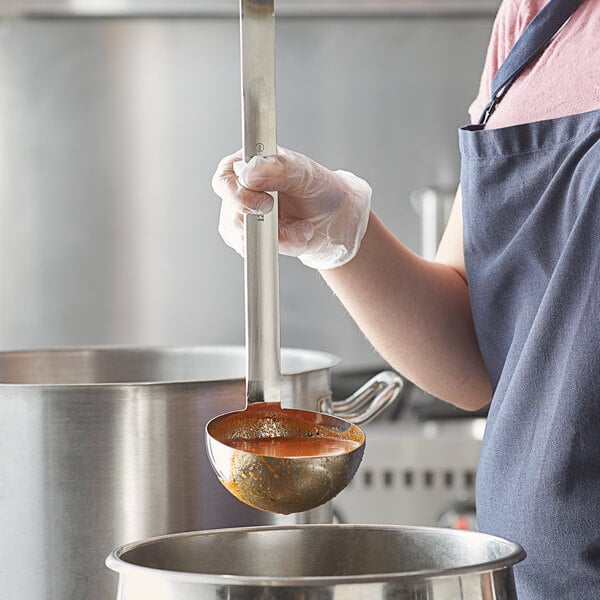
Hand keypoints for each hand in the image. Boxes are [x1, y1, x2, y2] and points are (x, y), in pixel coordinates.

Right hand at [212, 146, 371, 269]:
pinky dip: (282, 246)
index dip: (239, 195)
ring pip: (245, 238)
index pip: (224, 180)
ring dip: (280, 236)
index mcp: (246, 164)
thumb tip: (249, 173)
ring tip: (301, 227)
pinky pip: (258, 250)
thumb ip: (278, 169)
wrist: (330, 217)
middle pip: (232, 215)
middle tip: (285, 218)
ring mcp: (241, 217)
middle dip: (264, 223)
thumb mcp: (304, 173)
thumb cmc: (317, 189)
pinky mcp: (249, 238)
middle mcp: (239, 190)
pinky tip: (296, 236)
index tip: (267, 203)